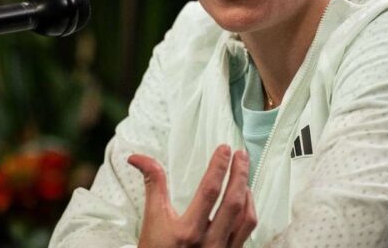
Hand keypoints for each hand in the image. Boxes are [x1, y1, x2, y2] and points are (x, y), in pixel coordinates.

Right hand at [128, 145, 256, 247]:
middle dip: (240, 174)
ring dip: (247, 192)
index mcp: (187, 231)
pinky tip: (245, 199)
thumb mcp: (152, 219)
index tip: (223, 149)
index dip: (218, 167)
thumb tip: (138, 157)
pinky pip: (246, 232)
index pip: (209, 191)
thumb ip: (152, 184)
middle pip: (233, 202)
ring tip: (243, 174)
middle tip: (241, 154)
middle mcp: (208, 242)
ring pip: (245, 218)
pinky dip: (248, 211)